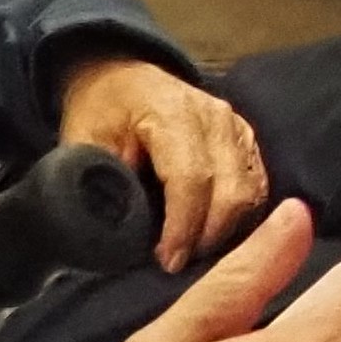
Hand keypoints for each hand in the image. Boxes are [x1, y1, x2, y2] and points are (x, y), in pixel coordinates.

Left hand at [56, 54, 269, 270]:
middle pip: (231, 188)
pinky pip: (258, 185)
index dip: (183, 226)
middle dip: (209, 236)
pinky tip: (217, 237)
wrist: (123, 75)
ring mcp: (237, 127)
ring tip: (195, 254)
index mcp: (172, 113)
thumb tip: (112, 229)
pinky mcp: (248, 139)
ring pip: (252, 191)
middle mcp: (215, 117)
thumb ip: (97, 180)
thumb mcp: (82, 140)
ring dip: (229, 230)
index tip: (168, 262)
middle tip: (180, 266)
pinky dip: (244, 217)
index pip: (191, 177)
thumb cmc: (101, 111)